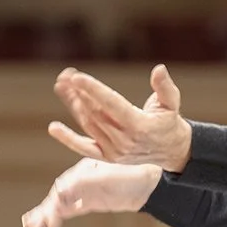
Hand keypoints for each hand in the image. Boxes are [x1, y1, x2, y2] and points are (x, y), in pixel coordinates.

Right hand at [20, 159, 162, 226]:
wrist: (148, 185)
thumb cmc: (130, 176)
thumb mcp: (109, 177)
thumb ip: (86, 182)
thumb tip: (61, 189)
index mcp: (83, 169)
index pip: (64, 185)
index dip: (58, 199)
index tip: (54, 211)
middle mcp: (79, 180)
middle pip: (58, 196)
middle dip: (47, 212)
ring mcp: (82, 192)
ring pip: (59, 205)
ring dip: (45, 217)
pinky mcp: (87, 203)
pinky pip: (67, 211)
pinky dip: (56, 218)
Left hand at [48, 64, 192, 171]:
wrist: (170, 151)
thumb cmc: (169, 122)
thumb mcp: (172, 103)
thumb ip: (165, 87)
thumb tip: (159, 69)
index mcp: (139, 125)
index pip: (112, 104)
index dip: (94, 90)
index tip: (77, 77)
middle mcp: (124, 140)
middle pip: (95, 112)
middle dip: (79, 92)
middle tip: (66, 76)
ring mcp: (114, 151)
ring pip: (88, 123)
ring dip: (73, 104)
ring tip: (62, 86)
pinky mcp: (107, 157)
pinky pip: (83, 148)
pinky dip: (68, 139)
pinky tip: (53, 128)